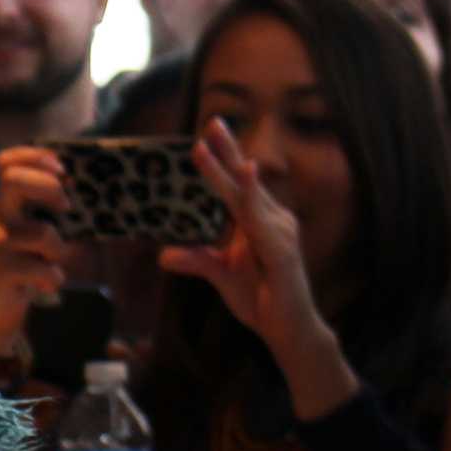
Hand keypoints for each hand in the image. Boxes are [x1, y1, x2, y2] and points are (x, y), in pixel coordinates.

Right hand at [0, 146, 74, 357]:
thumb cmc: (26, 266)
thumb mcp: (41, 234)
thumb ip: (57, 213)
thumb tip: (90, 191)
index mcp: (9, 202)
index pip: (7, 162)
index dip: (34, 157)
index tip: (62, 170)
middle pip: (12, 180)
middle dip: (48, 187)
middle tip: (66, 207)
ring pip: (40, 232)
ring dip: (59, 248)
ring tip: (53, 261)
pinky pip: (40, 268)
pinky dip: (53, 277)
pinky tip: (48, 283)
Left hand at [159, 120, 356, 419]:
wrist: (287, 330)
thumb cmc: (262, 298)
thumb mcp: (220, 275)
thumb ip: (196, 260)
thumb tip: (163, 254)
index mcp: (259, 221)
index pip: (239, 184)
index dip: (226, 157)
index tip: (210, 129)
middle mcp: (273, 220)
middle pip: (245, 181)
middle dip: (227, 151)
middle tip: (211, 121)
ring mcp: (280, 234)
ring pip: (247, 198)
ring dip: (226, 172)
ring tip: (206, 147)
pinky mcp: (282, 252)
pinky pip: (262, 222)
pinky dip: (251, 198)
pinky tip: (246, 178)